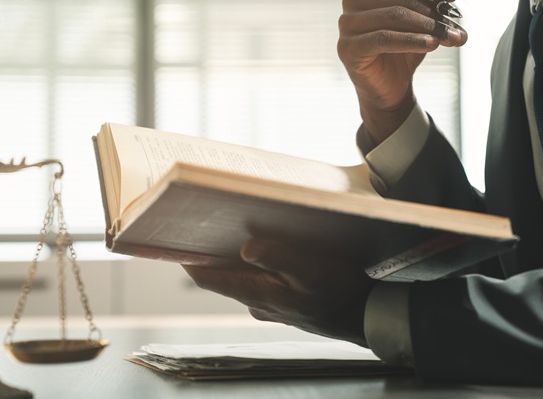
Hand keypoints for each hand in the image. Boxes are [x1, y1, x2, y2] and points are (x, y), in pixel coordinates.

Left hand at [182, 238, 376, 346]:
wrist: (369, 317)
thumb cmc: (341, 293)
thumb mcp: (312, 271)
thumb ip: (279, 258)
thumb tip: (246, 247)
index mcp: (258, 293)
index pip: (209, 279)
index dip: (189, 260)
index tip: (173, 238)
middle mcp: (259, 302)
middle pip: (223, 277)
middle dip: (213, 253)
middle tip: (206, 224)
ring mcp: (272, 305)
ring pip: (243, 279)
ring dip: (236, 258)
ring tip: (236, 229)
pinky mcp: (286, 303)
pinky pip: (262, 281)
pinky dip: (258, 265)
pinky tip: (270, 249)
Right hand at [338, 0, 467, 142]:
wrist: (388, 88)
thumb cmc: (403, 51)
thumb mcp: (421, 25)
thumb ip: (434, 10)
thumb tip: (455, 0)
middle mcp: (353, 0)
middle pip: (400, 0)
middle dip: (433, 15)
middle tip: (456, 29)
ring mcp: (347, 24)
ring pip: (392, 16)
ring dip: (426, 27)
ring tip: (448, 38)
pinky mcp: (347, 47)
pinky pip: (383, 38)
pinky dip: (410, 41)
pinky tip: (431, 44)